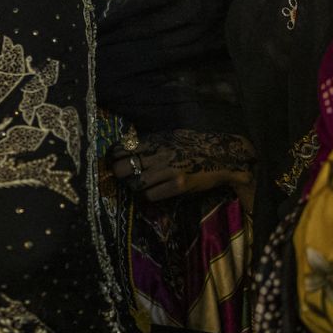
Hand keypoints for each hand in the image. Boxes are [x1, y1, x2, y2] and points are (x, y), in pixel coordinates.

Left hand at [109, 130, 253, 201]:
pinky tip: (152, 194)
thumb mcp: (172, 137)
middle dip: (118, 175)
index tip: (110, 162)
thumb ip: (152, 143)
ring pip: (136, 183)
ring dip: (133, 187)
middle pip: (124, 167)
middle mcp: (160, 154)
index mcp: (157, 140)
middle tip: (120, 178)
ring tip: (136, 187)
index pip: (124, 148)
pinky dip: (148, 196)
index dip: (113, 157)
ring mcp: (169, 170)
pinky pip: (152, 195)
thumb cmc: (196, 145)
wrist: (223, 156)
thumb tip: (129, 148)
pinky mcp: (179, 185)